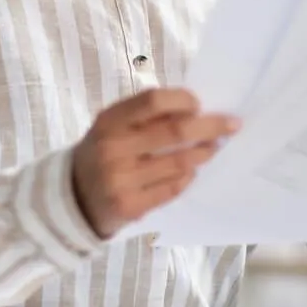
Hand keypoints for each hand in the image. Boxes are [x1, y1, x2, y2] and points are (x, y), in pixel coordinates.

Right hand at [72, 88, 239, 238]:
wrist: (73, 198)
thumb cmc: (102, 152)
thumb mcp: (113, 127)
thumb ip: (145, 116)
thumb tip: (197, 109)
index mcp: (109, 121)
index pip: (152, 101)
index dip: (182, 100)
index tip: (199, 104)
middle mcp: (113, 148)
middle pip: (174, 131)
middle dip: (210, 127)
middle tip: (232, 125)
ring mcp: (121, 180)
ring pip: (179, 163)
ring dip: (204, 153)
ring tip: (214, 148)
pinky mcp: (131, 206)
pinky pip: (173, 188)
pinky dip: (187, 177)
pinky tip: (191, 170)